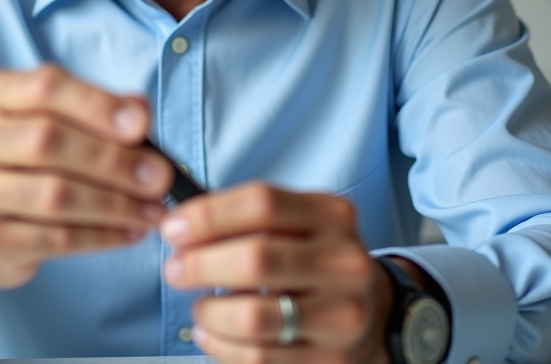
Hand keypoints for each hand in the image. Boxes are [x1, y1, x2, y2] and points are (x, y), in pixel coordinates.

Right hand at [0, 64, 172, 301]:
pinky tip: (131, 232)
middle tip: (160, 177)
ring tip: (153, 210)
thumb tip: (139, 112)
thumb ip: (98, 109)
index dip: (97, 105)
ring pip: (55, 195)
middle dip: (114, 160)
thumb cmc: (27, 159)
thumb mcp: (55, 120)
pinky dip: (102, 236)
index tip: (141, 125)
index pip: (45, 87)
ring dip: (116, 204)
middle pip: (49, 141)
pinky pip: (56, 239)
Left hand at [160, 183, 394, 363]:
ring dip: (210, 312)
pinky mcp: (331, 359)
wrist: (376, 314)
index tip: (174, 229)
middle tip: (175, 270)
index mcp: (331, 216)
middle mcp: (343, 261)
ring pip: (254, 316)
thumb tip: (184, 225)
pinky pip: (259, 357)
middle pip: (256, 259)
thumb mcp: (301, 225)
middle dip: (200, 265)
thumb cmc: (318, 263)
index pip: (262, 203)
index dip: (209, 215)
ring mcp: (342, 314)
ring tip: (200, 307)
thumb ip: (251, 219)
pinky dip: (221, 345)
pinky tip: (211, 333)